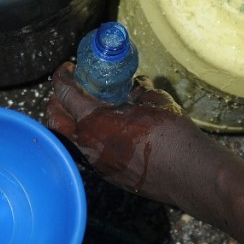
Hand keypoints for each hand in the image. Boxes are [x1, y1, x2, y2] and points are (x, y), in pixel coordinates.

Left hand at [46, 62, 243, 241]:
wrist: (189, 173)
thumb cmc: (172, 133)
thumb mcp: (152, 100)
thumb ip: (136, 91)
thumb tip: (135, 86)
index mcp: (94, 120)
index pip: (64, 94)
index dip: (62, 77)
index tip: (68, 69)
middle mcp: (88, 143)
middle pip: (54, 120)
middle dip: (56, 101)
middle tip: (72, 87)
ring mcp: (96, 162)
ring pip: (70, 138)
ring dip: (73, 121)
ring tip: (90, 106)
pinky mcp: (108, 174)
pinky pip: (89, 152)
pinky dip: (91, 136)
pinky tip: (110, 128)